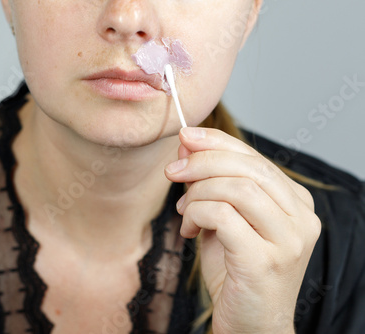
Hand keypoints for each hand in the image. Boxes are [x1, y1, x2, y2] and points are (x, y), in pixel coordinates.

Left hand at [164, 127, 320, 333]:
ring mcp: (288, 240)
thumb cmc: (236, 269)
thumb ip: (212, 182)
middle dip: (202, 162)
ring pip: (237, 188)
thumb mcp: (223, 217)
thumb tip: (188, 144)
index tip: (186, 137)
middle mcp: (301, 218)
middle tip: (173, 171)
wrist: (250, 322)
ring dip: (197, 193)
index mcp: (296, 203)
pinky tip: (189, 229)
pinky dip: (197, 214)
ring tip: (183, 210)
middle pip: (248, 168)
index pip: (256, 158)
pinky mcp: (266, 260)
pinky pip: (223, 216)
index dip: (217, 141)